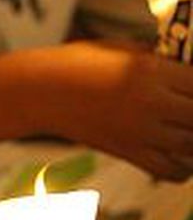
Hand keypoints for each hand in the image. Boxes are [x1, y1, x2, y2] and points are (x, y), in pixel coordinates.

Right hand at [53, 40, 192, 179]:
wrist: (42, 91)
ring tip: (184, 125)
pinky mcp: (130, 153)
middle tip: (187, 106)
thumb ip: (157, 57)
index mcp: (150, 71)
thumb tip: (184, 64)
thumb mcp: (121, 48)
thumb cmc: (76, 63)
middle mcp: (150, 103)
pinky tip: (180, 154)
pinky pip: (172, 171)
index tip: (192, 84)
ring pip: (192, 145)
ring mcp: (141, 132)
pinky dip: (184, 167)